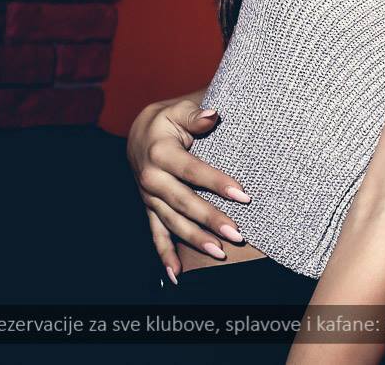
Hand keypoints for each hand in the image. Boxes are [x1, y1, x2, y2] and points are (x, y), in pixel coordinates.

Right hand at [126, 97, 251, 280]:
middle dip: (209, 219)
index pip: (192, 171)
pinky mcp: (150, 208)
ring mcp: (149, 197)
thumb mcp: (180, 110)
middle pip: (183, 202)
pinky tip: (176, 275)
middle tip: (237, 233)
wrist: (141, 131)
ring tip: (219, 252)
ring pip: (172, 222)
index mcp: (160, 153)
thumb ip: (196, 114)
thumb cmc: (169, 119)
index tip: (243, 194)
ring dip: (194, 239)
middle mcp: (151, 178)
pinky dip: (165, 255)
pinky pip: (156, 234)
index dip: (217, 183)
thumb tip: (213, 114)